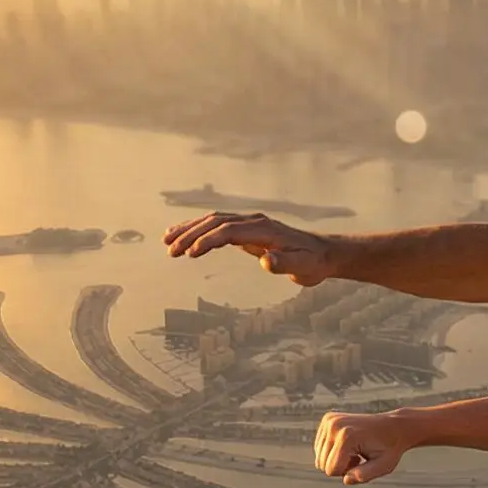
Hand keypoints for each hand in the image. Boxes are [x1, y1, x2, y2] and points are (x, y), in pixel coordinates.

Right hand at [163, 211, 337, 283]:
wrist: (321, 253)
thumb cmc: (312, 263)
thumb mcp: (303, 267)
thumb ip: (285, 264)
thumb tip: (267, 261)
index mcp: (264, 229)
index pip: (229, 230)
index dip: (208, 240)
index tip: (190, 254)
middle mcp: (254, 221)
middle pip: (216, 221)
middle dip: (191, 234)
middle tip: (170, 251)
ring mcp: (249, 223)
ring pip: (213, 220)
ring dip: (189, 229)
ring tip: (166, 242)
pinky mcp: (245, 230)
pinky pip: (217, 226)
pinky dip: (198, 230)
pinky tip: (182, 239)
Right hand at [315, 412, 407, 483]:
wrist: (394, 426)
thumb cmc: (390, 447)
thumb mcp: (383, 466)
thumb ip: (363, 476)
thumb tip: (345, 479)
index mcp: (347, 436)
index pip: (331, 470)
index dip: (346, 472)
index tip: (361, 462)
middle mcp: (334, 425)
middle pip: (322, 464)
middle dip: (340, 466)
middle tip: (359, 457)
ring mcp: (330, 420)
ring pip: (319, 456)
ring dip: (336, 459)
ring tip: (355, 451)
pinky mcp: (328, 419)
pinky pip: (320, 447)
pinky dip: (333, 450)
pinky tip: (349, 444)